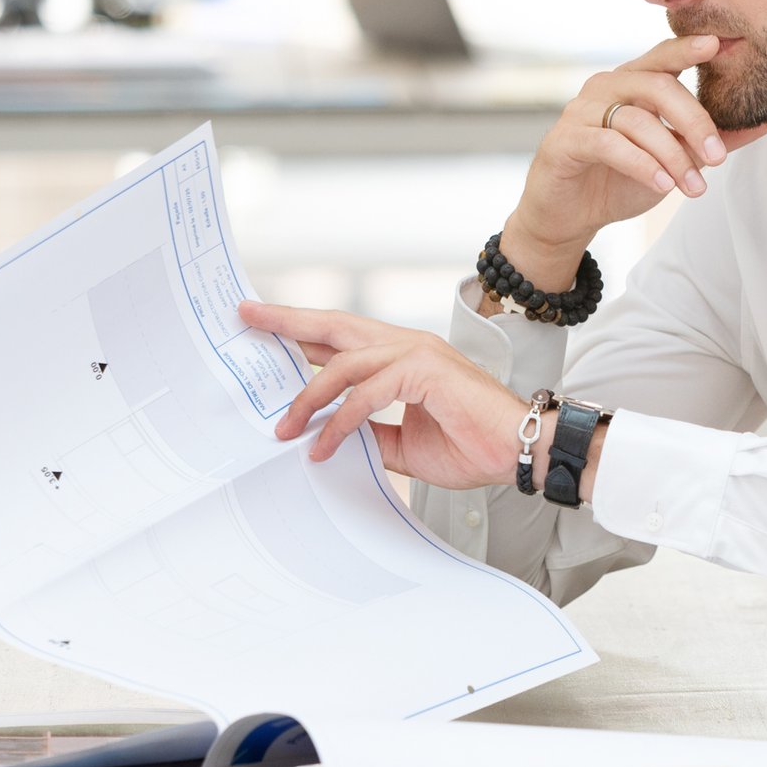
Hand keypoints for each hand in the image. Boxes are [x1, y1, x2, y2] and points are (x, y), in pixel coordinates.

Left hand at [241, 301, 528, 490]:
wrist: (520, 451)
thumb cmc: (473, 444)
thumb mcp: (403, 444)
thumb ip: (368, 434)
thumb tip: (329, 439)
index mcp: (400, 355)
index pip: (339, 337)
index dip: (299, 330)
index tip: (260, 325)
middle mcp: (405, 345)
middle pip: (333, 325)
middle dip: (286, 321)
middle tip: (246, 316)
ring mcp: (415, 353)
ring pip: (343, 365)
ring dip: (307, 399)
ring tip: (283, 430)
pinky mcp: (425, 372)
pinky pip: (367, 394)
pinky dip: (341, 421)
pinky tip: (323, 446)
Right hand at [503, 33, 766, 284]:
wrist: (569, 216)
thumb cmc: (618, 180)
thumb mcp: (673, 160)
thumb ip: (711, 140)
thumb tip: (764, 123)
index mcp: (630, 82)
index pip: (662, 56)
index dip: (688, 48)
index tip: (720, 44)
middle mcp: (604, 87)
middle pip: (657, 85)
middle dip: (694, 120)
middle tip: (719, 157)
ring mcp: (581, 111)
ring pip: (637, 120)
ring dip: (671, 156)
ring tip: (693, 188)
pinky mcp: (565, 140)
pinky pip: (609, 145)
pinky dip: (640, 164)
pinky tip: (660, 184)